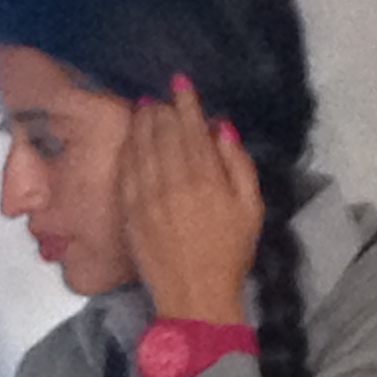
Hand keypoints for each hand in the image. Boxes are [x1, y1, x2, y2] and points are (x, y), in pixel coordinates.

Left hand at [118, 74, 264, 323]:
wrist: (194, 293)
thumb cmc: (229, 252)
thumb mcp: (251, 208)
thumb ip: (237, 164)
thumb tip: (221, 128)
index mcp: (205, 178)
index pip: (192, 129)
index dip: (186, 102)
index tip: (180, 82)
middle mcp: (172, 182)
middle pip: (164, 134)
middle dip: (161, 109)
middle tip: (159, 94)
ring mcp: (146, 197)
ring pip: (141, 149)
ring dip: (142, 124)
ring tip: (144, 107)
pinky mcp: (129, 212)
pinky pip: (126, 171)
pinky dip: (128, 150)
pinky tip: (130, 139)